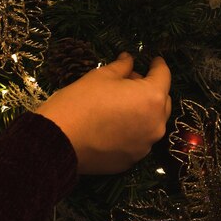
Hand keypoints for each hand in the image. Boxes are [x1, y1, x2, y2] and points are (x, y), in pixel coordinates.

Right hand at [36, 52, 170, 173]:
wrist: (58, 141)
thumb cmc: (79, 102)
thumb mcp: (99, 76)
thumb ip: (121, 67)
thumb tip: (129, 60)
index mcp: (151, 98)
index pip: (163, 76)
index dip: (158, 65)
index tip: (154, 60)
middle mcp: (156, 124)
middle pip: (162, 102)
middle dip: (150, 90)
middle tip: (130, 82)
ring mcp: (145, 146)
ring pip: (151, 123)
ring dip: (142, 111)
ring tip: (119, 106)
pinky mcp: (131, 161)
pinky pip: (137, 140)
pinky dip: (131, 131)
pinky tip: (112, 126)